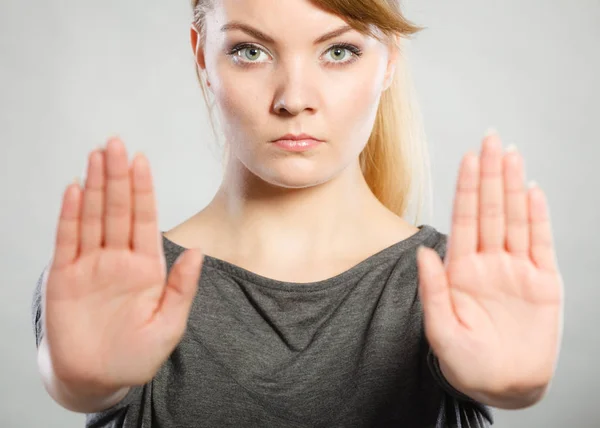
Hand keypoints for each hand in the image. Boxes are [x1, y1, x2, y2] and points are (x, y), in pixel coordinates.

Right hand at [43, 137, 203, 392]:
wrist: (97, 378)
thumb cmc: (136, 355)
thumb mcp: (169, 325)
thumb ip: (182, 288)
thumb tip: (199, 251)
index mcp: (146, 266)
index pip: (144, 219)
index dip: (143, 189)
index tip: (141, 160)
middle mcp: (118, 258)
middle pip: (118, 210)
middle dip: (117, 177)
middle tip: (115, 143)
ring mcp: (90, 265)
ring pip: (93, 217)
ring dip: (95, 186)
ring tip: (97, 156)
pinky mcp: (64, 277)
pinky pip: (67, 240)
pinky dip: (70, 215)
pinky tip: (75, 190)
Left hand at [416, 131, 563, 405]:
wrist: (502, 385)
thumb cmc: (465, 362)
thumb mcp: (441, 330)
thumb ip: (433, 290)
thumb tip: (422, 251)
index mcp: (462, 270)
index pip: (465, 219)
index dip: (467, 188)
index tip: (467, 157)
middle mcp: (489, 263)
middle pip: (491, 210)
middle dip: (490, 175)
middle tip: (491, 139)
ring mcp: (517, 270)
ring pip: (515, 219)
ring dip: (513, 187)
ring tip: (510, 155)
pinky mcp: (543, 284)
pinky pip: (541, 244)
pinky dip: (538, 218)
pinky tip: (533, 192)